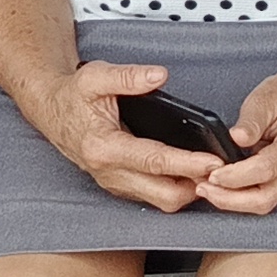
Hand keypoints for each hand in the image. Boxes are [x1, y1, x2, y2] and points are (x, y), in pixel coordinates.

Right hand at [29, 60, 230, 212]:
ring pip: (162, 201)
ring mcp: (115, 183)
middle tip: (225, 169)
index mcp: (104, 148)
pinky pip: (155, 196)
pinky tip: (196, 173)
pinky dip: (179, 188)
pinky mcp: (120, 186)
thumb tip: (158, 75)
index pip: (155, 161)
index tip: (215, 160)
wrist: (51, 110)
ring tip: (217, 172)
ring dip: (191, 190)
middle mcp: (110, 173)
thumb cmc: (73, 95)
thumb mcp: (95, 76)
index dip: (188, 163)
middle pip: (164, 195)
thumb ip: (128, 76)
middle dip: (197, 185)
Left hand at [199, 64, 276, 217]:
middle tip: (203, 187)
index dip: (236, 176)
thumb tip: (236, 138)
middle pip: (266, 198)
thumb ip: (251, 120)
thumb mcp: (266, 98)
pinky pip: (263, 197)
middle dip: (230, 199)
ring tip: (207, 188)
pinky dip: (239, 196)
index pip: (266, 169)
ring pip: (264, 203)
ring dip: (232, 201)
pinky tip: (221, 187)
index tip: (212, 172)